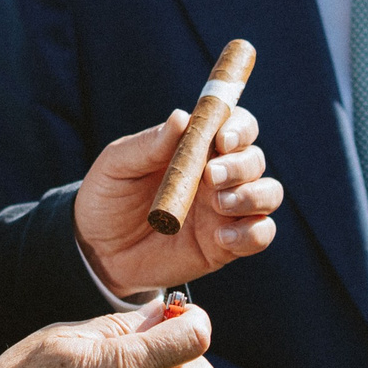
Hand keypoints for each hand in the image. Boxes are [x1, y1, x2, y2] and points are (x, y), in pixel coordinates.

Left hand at [74, 108, 281, 297]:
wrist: (98, 250)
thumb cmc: (108, 198)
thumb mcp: (118, 165)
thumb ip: (150, 144)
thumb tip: (182, 116)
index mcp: (198, 148)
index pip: (237, 126)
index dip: (238, 128)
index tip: (221, 140)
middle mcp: (220, 175)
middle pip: (255, 159)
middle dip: (241, 165)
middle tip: (211, 177)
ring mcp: (227, 210)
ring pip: (269, 194)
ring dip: (252, 196)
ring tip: (218, 205)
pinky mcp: (227, 245)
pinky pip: (260, 234)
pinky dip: (251, 233)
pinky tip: (221, 238)